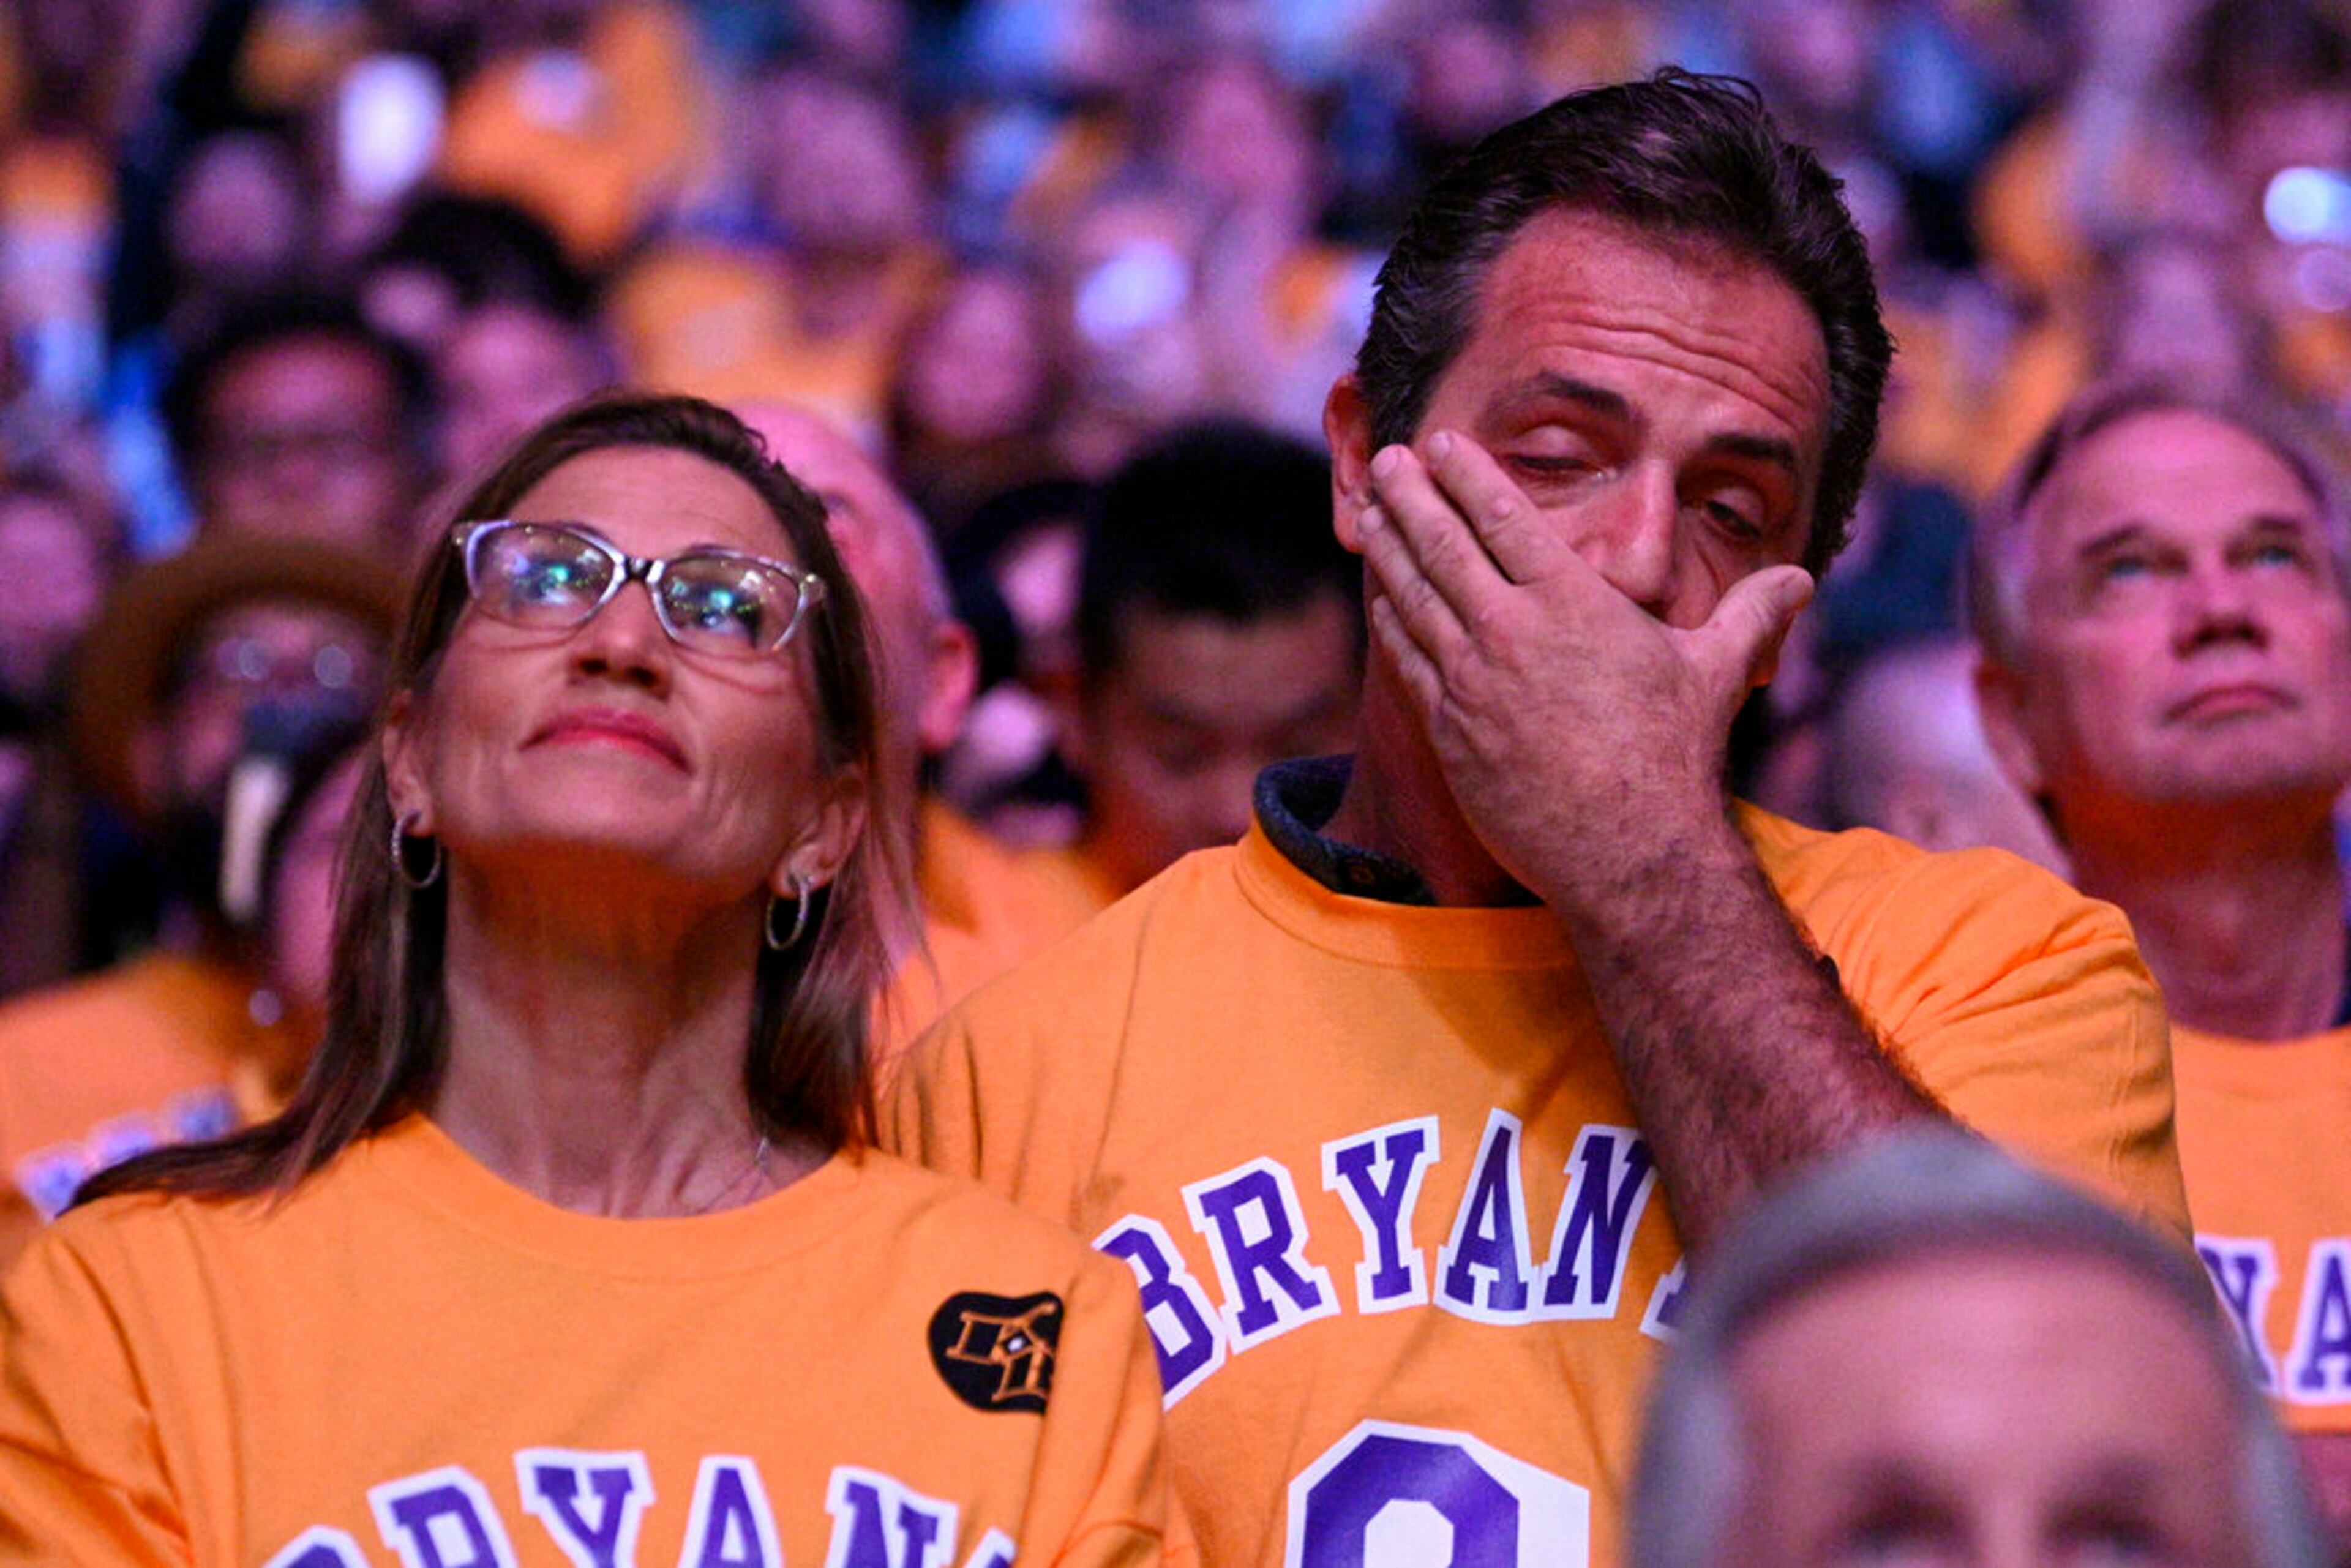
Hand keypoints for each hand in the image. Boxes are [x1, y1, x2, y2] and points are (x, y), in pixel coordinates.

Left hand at [1355, 430, 1812, 909]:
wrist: (1628, 850)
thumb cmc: (1673, 758)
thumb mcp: (1718, 672)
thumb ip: (1750, 614)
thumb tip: (1799, 580)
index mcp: (1571, 602)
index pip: (1505, 518)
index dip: (1468, 475)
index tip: (1441, 444)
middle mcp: (1512, 631)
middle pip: (1444, 544)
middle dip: (1412, 495)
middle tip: (1388, 459)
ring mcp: (1472, 681)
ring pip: (1414, 595)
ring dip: (1387, 547)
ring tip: (1370, 510)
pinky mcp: (1449, 729)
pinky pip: (1407, 658)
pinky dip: (1388, 617)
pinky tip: (1377, 594)